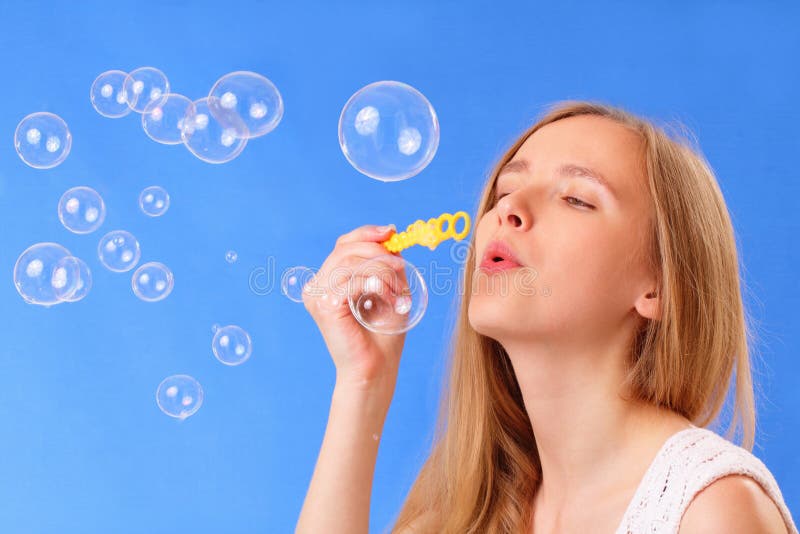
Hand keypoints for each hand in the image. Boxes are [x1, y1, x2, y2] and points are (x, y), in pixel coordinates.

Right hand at [302, 224, 408, 392]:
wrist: (376, 368)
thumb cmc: (383, 334)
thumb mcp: (391, 288)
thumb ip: (387, 262)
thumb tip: (391, 233)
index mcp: (331, 280)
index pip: (344, 244)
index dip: (367, 234)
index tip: (392, 232)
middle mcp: (318, 285)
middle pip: (346, 248)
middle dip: (379, 253)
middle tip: (402, 268)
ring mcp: (317, 295)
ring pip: (350, 261)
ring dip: (382, 270)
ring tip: (399, 291)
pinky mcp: (324, 305)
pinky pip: (351, 279)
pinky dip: (376, 284)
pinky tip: (390, 299)